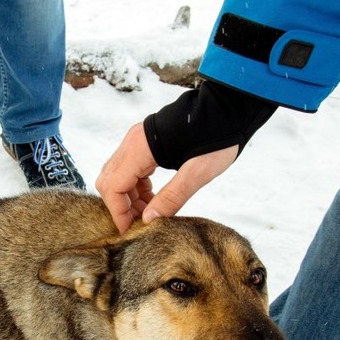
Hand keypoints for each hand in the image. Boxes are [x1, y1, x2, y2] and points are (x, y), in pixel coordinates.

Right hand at [97, 124, 238, 233]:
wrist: (229, 108)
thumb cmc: (217, 135)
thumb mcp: (198, 172)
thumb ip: (172, 197)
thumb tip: (149, 220)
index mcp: (140, 148)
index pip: (113, 187)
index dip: (118, 212)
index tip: (130, 231)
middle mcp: (133, 143)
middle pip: (110, 181)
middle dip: (121, 206)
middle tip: (140, 223)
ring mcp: (138, 141)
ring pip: (119, 175)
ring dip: (130, 197)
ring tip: (151, 213)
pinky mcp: (146, 142)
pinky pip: (131, 169)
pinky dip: (137, 187)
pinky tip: (155, 198)